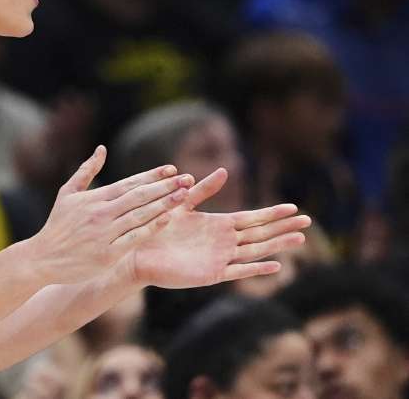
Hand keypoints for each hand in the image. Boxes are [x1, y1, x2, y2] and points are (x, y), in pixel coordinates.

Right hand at [29, 146, 193, 284]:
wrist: (43, 257)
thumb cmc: (57, 225)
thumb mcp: (67, 193)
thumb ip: (86, 171)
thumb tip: (101, 149)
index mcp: (93, 198)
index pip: (128, 183)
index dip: (151, 176)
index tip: (172, 170)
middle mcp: (100, 213)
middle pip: (138, 196)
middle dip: (164, 187)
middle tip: (187, 179)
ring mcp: (104, 233)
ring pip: (139, 215)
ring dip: (163, 204)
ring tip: (183, 196)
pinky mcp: (107, 253)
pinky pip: (134, 238)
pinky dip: (151, 228)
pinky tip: (166, 220)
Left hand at [126, 169, 310, 287]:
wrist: (137, 252)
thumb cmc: (156, 228)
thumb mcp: (181, 203)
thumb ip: (202, 190)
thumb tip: (225, 170)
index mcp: (217, 225)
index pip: (251, 218)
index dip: (272, 213)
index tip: (294, 207)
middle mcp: (223, 242)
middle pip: (260, 233)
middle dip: (283, 227)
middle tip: (308, 221)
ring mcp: (219, 258)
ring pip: (255, 250)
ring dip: (277, 245)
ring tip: (299, 239)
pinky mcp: (211, 273)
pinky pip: (237, 271)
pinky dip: (256, 268)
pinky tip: (275, 266)